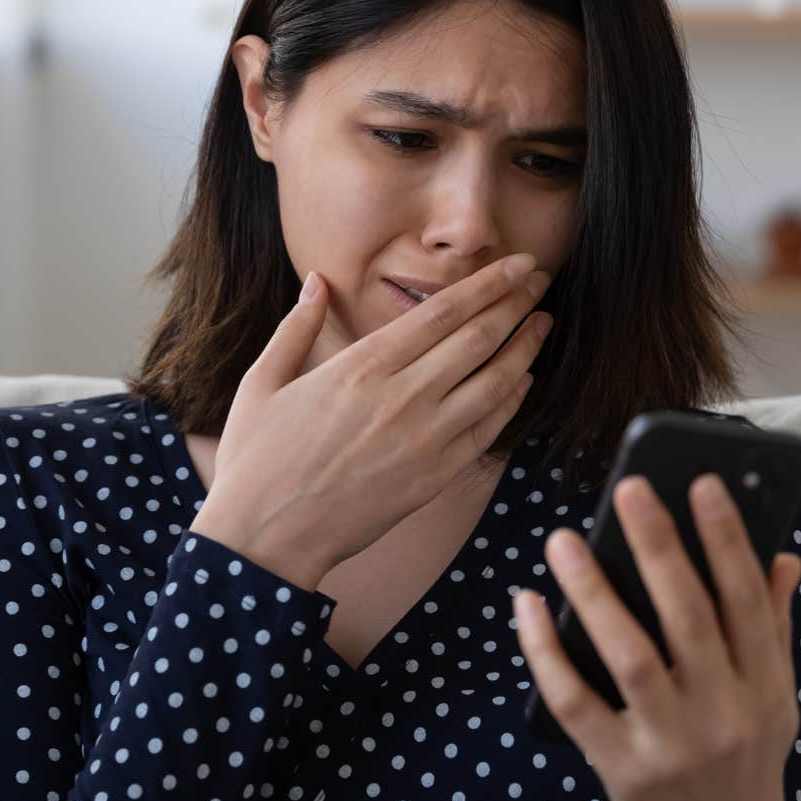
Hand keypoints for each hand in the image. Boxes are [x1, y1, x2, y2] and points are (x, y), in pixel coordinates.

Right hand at [189, 254, 553, 590]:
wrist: (265, 537)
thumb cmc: (257, 459)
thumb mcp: (263, 382)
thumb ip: (296, 327)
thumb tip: (317, 282)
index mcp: (362, 366)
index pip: (443, 311)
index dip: (489, 283)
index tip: (517, 263)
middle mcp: (402, 397)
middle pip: (479, 337)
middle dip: (517, 303)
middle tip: (541, 279)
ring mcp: (424, 439)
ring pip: (495, 382)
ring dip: (526, 347)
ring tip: (543, 323)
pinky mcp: (434, 477)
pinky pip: (488, 430)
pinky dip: (513, 400)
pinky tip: (524, 380)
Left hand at [514, 473, 800, 800]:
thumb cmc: (745, 762)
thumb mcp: (776, 701)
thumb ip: (773, 628)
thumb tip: (783, 557)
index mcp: (764, 687)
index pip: (746, 600)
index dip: (726, 539)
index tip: (701, 483)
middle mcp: (722, 714)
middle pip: (689, 619)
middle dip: (659, 548)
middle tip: (628, 489)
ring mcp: (670, 745)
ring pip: (629, 656)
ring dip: (593, 593)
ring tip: (564, 540)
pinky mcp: (621, 770)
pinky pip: (576, 703)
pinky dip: (547, 653)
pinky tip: (528, 607)